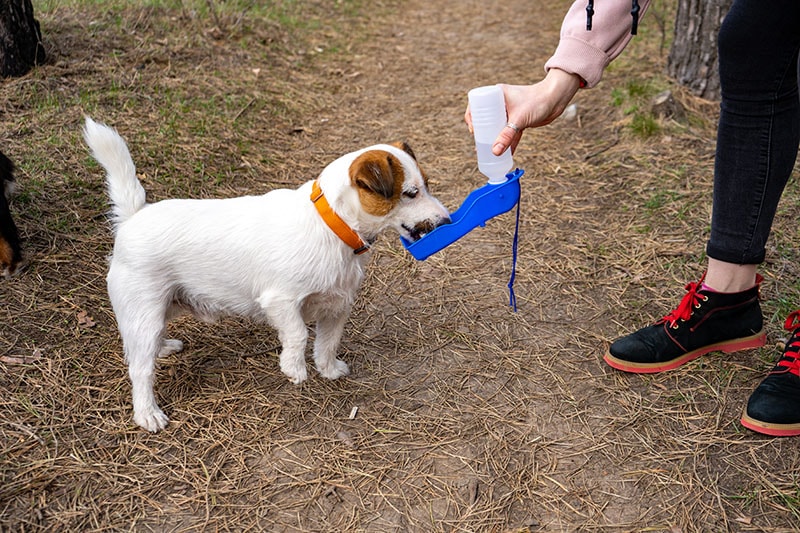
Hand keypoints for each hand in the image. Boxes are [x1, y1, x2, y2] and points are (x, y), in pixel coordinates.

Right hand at [464, 68, 581, 154]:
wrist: (557, 99)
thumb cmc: (538, 101)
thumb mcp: (519, 119)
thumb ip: (507, 136)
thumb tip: (495, 152)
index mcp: (496, 94)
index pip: (477, 105)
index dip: (472, 118)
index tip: (473, 131)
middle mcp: (501, 102)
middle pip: (486, 119)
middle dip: (482, 132)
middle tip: (479, 144)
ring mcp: (510, 112)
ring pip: (497, 127)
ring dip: (494, 138)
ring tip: (488, 152)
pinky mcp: (519, 120)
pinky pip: (509, 133)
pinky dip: (507, 143)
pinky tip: (505, 155)